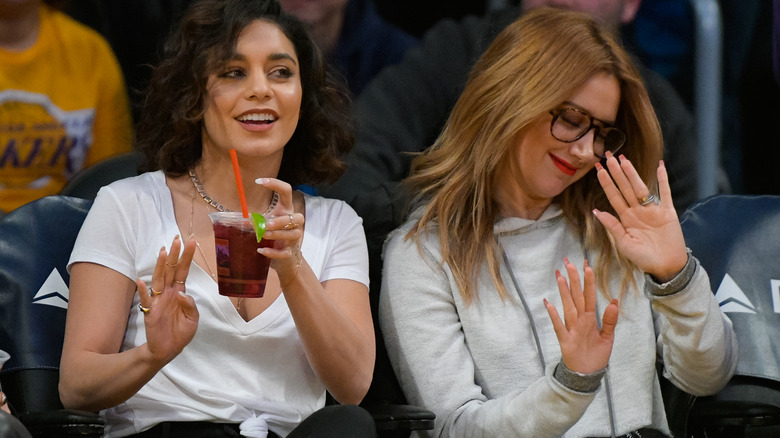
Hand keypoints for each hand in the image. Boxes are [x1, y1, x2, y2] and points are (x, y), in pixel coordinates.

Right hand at [135, 235, 198, 364]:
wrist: (168, 350)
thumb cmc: (180, 332)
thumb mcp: (193, 319)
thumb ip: (190, 305)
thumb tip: (182, 292)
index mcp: (180, 292)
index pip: (184, 271)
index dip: (187, 257)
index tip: (191, 242)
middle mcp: (168, 293)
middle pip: (171, 270)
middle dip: (175, 255)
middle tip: (177, 239)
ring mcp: (158, 301)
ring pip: (158, 280)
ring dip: (160, 266)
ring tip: (163, 252)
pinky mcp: (149, 312)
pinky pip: (145, 300)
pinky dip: (142, 291)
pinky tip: (141, 282)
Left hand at [255, 178, 303, 287]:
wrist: (285, 258)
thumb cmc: (274, 236)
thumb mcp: (265, 224)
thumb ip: (255, 219)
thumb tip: (235, 217)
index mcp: (285, 211)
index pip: (286, 191)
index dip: (275, 184)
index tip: (258, 181)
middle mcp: (293, 223)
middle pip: (296, 217)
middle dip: (281, 220)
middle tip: (265, 224)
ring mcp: (294, 238)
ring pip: (293, 234)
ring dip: (277, 234)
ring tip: (263, 235)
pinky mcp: (290, 252)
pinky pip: (285, 252)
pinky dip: (273, 252)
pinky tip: (261, 251)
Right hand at [545, 258, 618, 373]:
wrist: (588, 374)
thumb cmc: (596, 355)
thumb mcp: (608, 337)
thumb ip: (609, 320)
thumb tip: (614, 302)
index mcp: (590, 318)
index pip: (588, 296)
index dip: (588, 282)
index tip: (586, 266)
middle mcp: (579, 321)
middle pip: (576, 297)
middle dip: (573, 280)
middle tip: (568, 263)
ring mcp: (571, 329)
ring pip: (568, 307)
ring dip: (564, 292)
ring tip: (559, 276)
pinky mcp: (565, 340)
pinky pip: (559, 326)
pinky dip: (554, 316)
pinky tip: (548, 304)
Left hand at [593, 152, 687, 281]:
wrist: (666, 266)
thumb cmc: (643, 258)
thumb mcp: (624, 244)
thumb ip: (613, 226)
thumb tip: (596, 211)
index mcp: (626, 218)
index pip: (614, 196)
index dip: (606, 183)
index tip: (598, 169)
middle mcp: (638, 211)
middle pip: (625, 188)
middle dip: (616, 172)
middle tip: (608, 155)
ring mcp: (653, 210)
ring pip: (641, 188)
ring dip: (633, 174)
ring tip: (624, 159)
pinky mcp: (668, 212)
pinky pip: (665, 193)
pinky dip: (663, 180)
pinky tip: (660, 166)